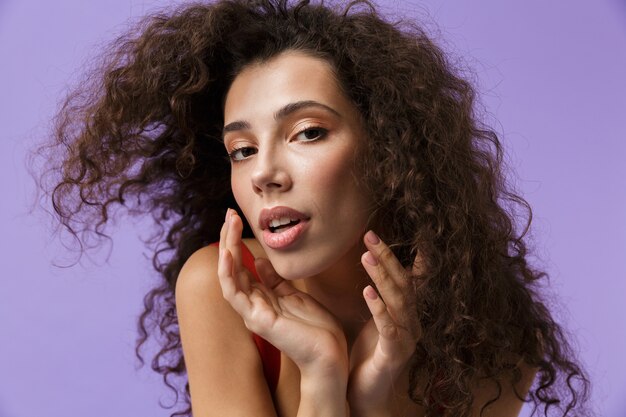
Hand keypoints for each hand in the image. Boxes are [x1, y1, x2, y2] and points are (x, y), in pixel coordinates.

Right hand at [217, 209, 348, 378]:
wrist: (330, 356)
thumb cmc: (317, 330)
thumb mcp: (295, 295)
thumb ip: (275, 281)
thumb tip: (260, 262)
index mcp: (262, 298)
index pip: (241, 265)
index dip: (237, 241)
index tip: (237, 218)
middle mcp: (252, 305)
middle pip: (232, 267)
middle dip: (230, 239)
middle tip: (229, 213)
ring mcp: (252, 313)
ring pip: (229, 277)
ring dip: (227, 248)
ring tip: (229, 224)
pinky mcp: (257, 320)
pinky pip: (235, 294)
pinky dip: (228, 273)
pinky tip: (228, 253)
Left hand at [348, 231, 423, 415]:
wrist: (364, 396)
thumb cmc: (367, 356)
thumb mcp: (374, 320)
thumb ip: (380, 295)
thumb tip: (376, 267)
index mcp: (407, 314)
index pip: (413, 279)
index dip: (414, 255)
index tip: (414, 230)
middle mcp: (413, 324)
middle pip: (404, 284)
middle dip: (388, 257)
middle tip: (370, 235)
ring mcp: (406, 339)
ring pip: (398, 301)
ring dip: (382, 276)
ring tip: (366, 255)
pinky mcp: (394, 354)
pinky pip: (388, 327)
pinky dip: (379, 308)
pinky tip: (367, 291)